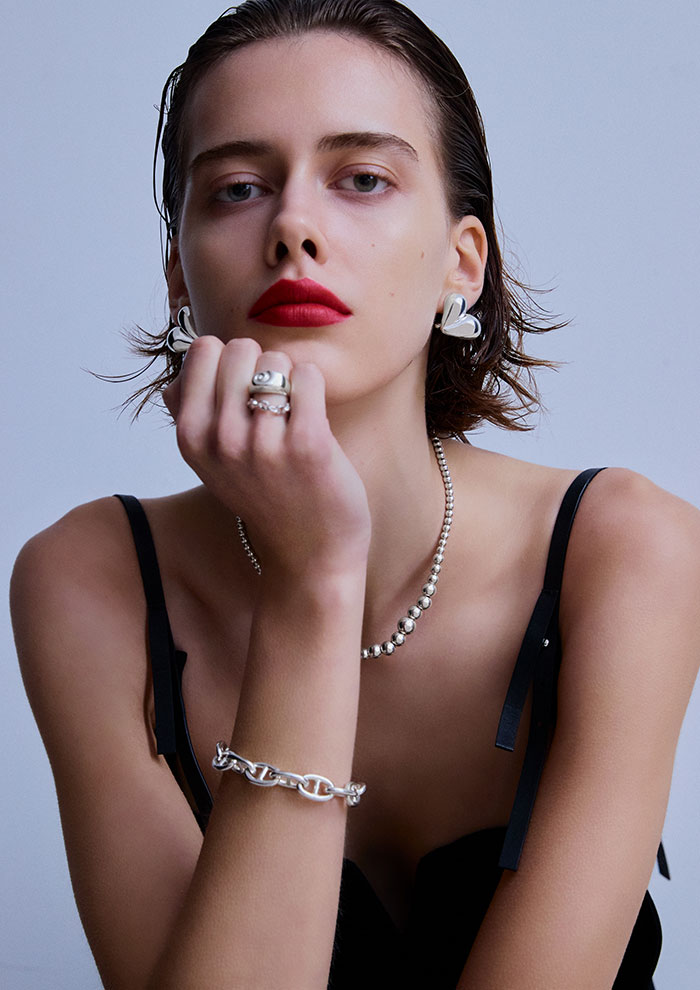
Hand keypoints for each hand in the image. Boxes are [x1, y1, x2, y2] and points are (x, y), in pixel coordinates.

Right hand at [163, 336, 370, 579]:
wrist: (309, 554)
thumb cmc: (264, 497)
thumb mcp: (209, 462)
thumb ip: (189, 411)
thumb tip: (185, 362)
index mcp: (191, 438)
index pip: (203, 350)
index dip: (229, 361)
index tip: (243, 392)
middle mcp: (221, 440)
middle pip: (240, 348)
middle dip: (262, 365)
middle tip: (274, 403)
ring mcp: (263, 444)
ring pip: (277, 361)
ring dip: (291, 379)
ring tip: (294, 415)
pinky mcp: (308, 445)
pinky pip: (308, 376)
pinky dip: (315, 385)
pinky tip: (314, 414)